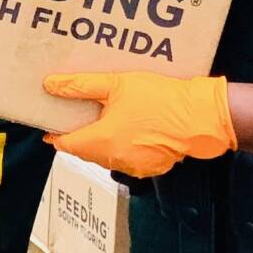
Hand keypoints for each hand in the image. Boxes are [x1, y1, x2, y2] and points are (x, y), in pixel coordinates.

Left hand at [42, 72, 234, 178]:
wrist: (200, 116)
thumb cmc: (161, 99)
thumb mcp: (116, 84)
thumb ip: (80, 86)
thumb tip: (51, 85)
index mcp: (101, 141)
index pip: (65, 144)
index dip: (56, 133)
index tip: (54, 122)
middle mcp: (114, 159)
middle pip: (84, 150)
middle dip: (80, 134)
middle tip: (82, 113)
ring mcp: (133, 167)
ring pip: (105, 155)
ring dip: (101, 141)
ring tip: (107, 117)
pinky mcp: (150, 168)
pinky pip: (126, 159)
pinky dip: (122, 146)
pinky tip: (130, 127)